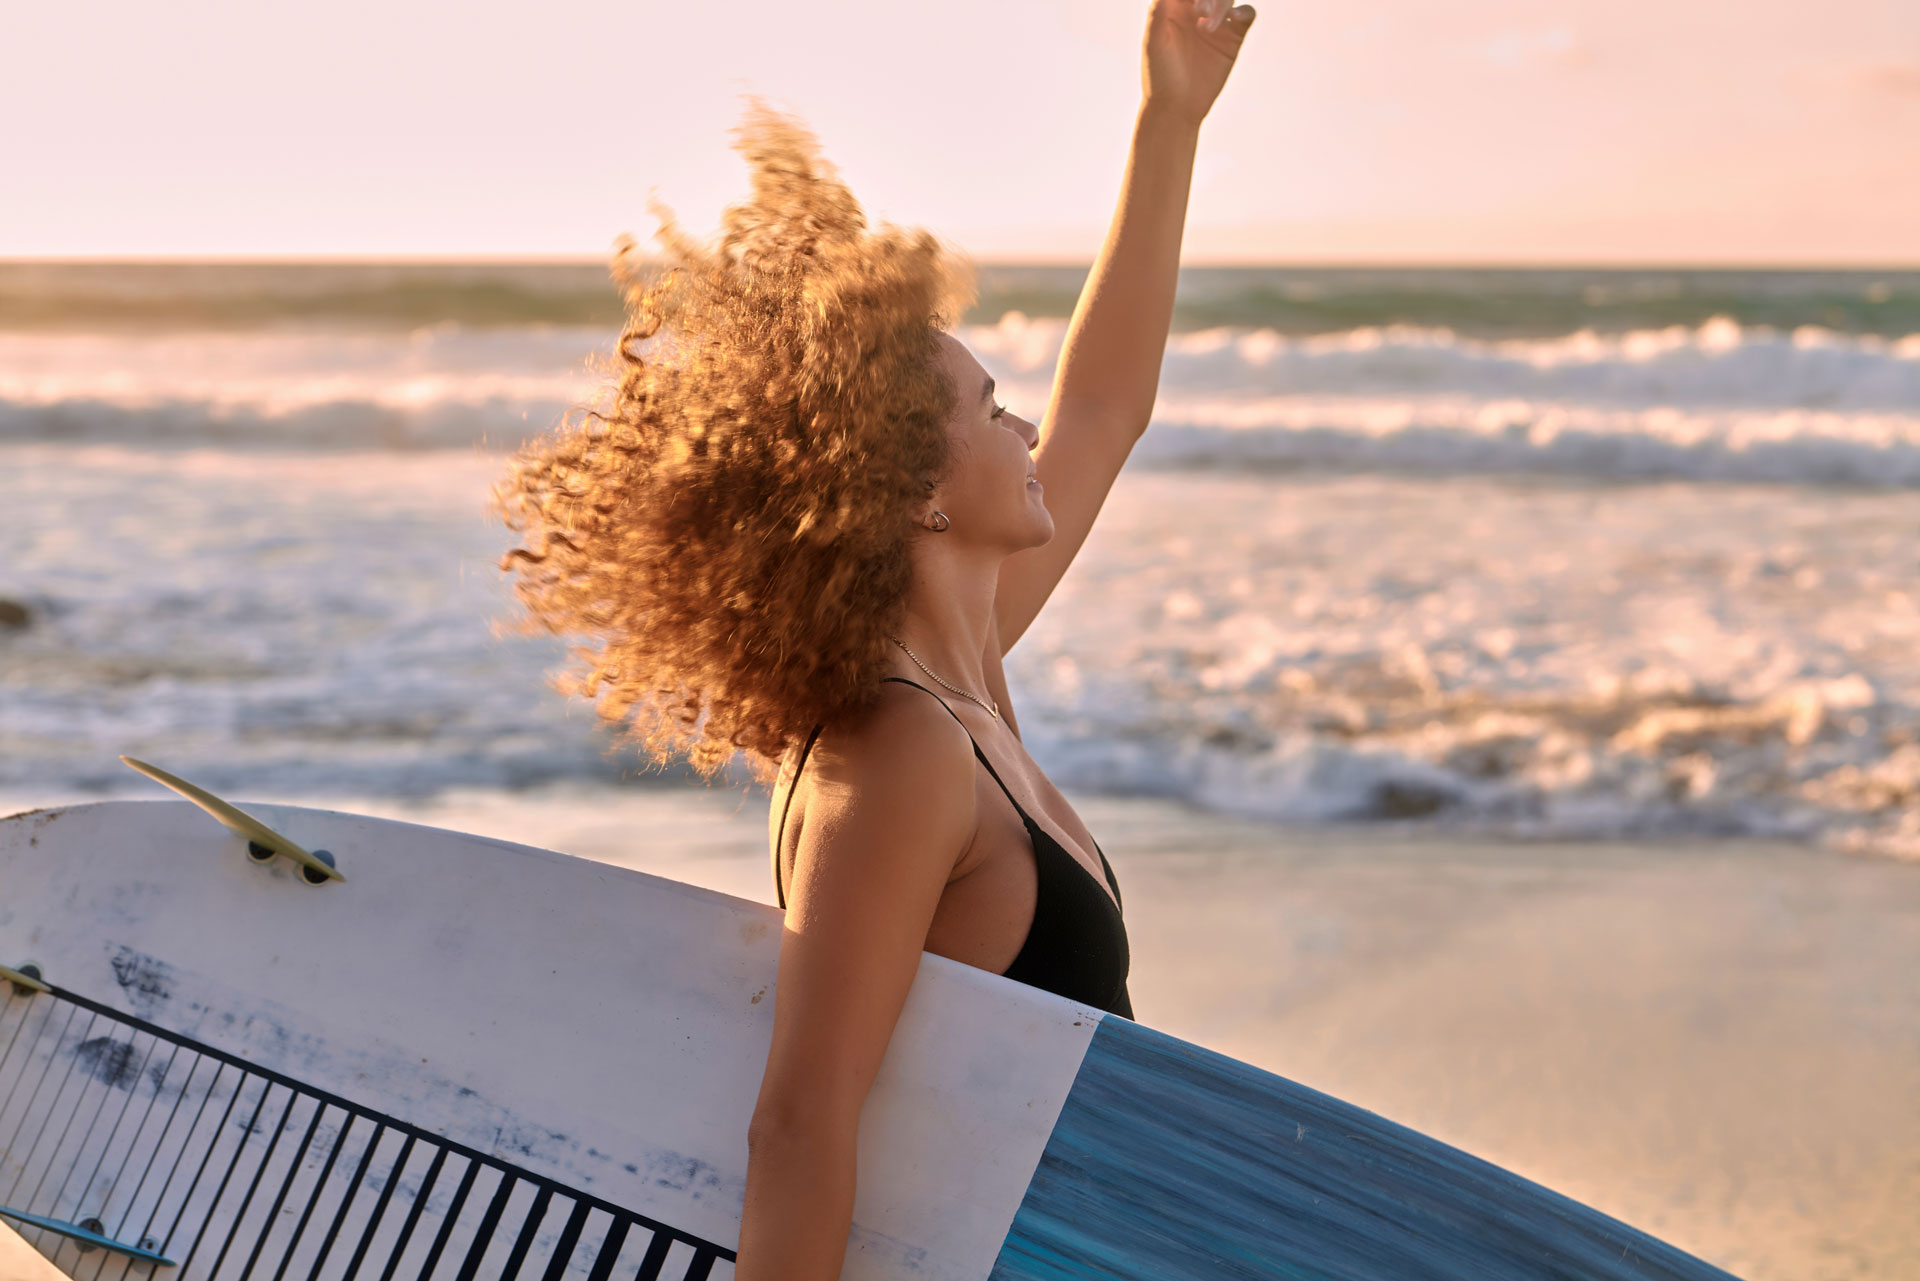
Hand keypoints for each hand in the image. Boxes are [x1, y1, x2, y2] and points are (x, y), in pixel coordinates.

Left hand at [1142, 0, 1257, 126]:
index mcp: (1175, 6)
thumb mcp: (1154, 40)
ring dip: (1221, 4)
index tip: (1193, 7)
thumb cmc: (1160, 75)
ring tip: (1207, 28)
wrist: (1177, 107)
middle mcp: (1196, 10)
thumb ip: (1159, 10)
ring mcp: (1216, 23)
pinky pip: (1246, 14)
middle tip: (1201, 12)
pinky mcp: (1233, 38)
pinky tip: (1235, 17)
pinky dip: (1244, 11)